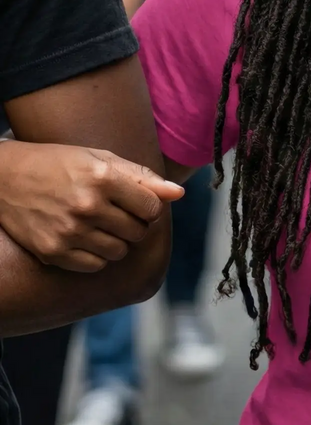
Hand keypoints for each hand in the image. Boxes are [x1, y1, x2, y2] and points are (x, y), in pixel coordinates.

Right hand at [0, 141, 183, 272]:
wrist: (4, 177)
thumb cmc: (59, 163)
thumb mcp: (101, 159)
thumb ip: (142, 177)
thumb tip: (179, 193)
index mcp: (103, 178)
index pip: (152, 208)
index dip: (149, 206)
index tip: (137, 202)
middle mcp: (87, 206)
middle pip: (138, 232)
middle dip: (135, 223)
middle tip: (118, 212)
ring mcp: (69, 232)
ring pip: (119, 251)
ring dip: (117, 241)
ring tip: (101, 225)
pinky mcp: (53, 252)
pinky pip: (95, 265)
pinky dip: (97, 256)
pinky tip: (85, 238)